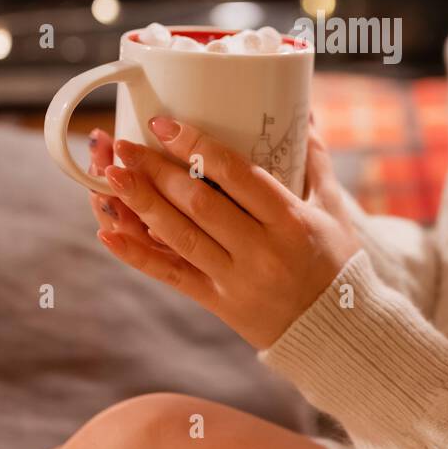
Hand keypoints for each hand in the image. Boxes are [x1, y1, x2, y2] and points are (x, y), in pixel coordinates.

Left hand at [94, 115, 361, 349]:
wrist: (339, 333)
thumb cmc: (338, 263)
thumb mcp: (334, 210)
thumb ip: (315, 162)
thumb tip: (307, 115)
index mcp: (291, 221)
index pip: (237, 175)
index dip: (197, 147)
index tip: (164, 124)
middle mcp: (262, 251)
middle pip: (200, 204)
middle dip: (157, 172)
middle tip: (124, 146)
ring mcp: (237, 280)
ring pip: (180, 237)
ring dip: (140, 204)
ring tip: (109, 176)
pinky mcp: (219, 303)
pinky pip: (172, 276)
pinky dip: (137, 254)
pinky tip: (108, 233)